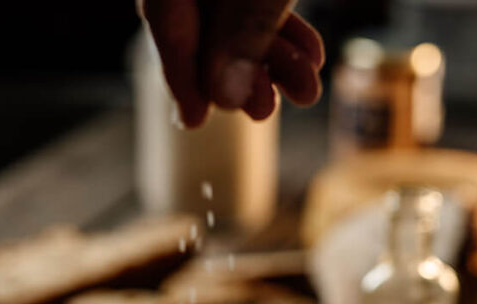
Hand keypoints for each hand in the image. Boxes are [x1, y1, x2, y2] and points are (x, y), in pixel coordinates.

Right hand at [138, 0, 324, 127]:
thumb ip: (242, 32)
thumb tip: (220, 102)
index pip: (167, 22)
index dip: (182, 76)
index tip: (196, 119)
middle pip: (205, 29)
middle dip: (240, 76)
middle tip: (263, 110)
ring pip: (241, 21)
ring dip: (276, 62)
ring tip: (306, 89)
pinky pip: (265, 5)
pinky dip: (287, 34)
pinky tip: (310, 59)